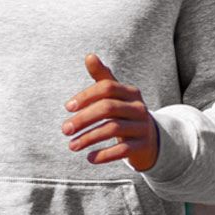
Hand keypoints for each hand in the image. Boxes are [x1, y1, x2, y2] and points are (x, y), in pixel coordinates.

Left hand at [62, 53, 159, 170]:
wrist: (150, 139)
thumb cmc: (124, 113)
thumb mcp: (115, 96)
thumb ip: (102, 77)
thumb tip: (89, 56)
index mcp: (130, 92)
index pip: (106, 87)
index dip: (86, 96)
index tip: (67, 107)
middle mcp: (138, 107)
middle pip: (108, 108)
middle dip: (83, 119)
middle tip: (65, 130)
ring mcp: (142, 127)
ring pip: (113, 129)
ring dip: (89, 138)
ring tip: (72, 146)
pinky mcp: (142, 146)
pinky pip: (122, 150)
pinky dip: (104, 155)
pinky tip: (89, 158)